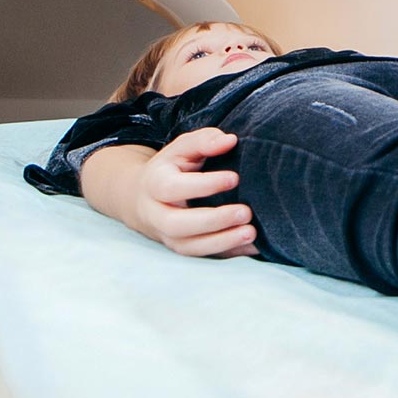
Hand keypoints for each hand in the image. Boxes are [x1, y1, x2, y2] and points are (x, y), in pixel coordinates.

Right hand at [129, 128, 258, 257]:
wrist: (145, 198)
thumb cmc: (172, 168)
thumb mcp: (182, 148)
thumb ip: (203, 141)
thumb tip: (229, 141)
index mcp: (154, 184)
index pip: (172, 188)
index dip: (203, 185)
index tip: (235, 177)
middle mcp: (157, 215)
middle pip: (177, 225)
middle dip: (213, 221)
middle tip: (246, 212)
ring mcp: (168, 236)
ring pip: (189, 247)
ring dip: (222, 242)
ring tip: (251, 232)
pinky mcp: (184, 248)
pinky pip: (204, 257)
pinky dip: (229, 253)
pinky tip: (252, 246)